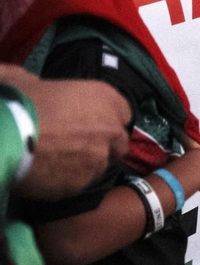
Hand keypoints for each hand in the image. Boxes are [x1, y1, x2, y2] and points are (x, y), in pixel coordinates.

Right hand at [2, 68, 129, 201]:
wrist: (5, 137)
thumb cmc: (18, 102)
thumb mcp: (25, 80)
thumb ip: (37, 82)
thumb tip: (30, 83)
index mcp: (105, 97)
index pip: (123, 112)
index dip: (108, 118)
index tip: (92, 123)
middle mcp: (110, 128)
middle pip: (118, 142)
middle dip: (103, 145)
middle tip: (76, 147)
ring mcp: (99, 158)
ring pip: (99, 165)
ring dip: (84, 164)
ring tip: (57, 162)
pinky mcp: (83, 183)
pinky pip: (78, 183)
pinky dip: (66, 181)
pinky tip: (46, 175)